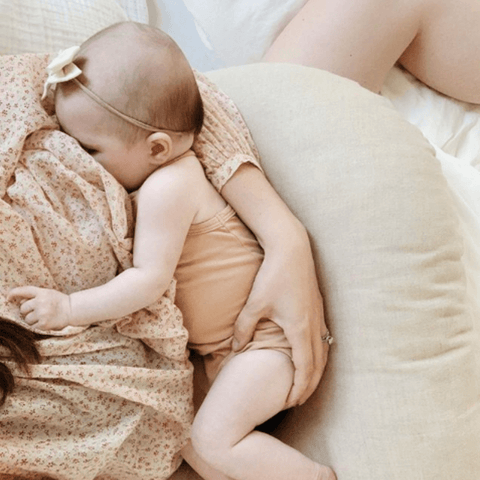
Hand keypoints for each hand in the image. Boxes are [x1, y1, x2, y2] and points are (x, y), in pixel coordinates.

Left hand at [7, 286, 71, 330]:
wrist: (72, 310)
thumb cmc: (59, 301)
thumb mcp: (48, 293)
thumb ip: (34, 295)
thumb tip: (19, 301)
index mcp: (42, 292)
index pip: (23, 290)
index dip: (13, 293)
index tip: (8, 298)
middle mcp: (41, 301)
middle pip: (23, 308)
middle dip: (27, 311)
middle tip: (38, 311)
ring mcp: (42, 313)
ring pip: (26, 319)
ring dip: (32, 320)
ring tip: (43, 317)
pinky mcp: (44, 323)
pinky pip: (32, 326)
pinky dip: (37, 326)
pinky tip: (45, 322)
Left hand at [232, 234, 329, 407]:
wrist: (292, 249)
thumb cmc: (273, 275)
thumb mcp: (255, 303)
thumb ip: (244, 328)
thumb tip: (235, 348)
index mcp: (300, 329)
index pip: (304, 369)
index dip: (298, 389)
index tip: (290, 403)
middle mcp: (314, 326)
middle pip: (318, 366)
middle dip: (309, 387)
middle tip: (297, 401)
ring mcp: (319, 317)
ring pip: (324, 353)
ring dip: (316, 372)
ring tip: (305, 383)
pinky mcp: (319, 308)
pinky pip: (324, 339)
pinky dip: (319, 355)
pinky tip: (310, 355)